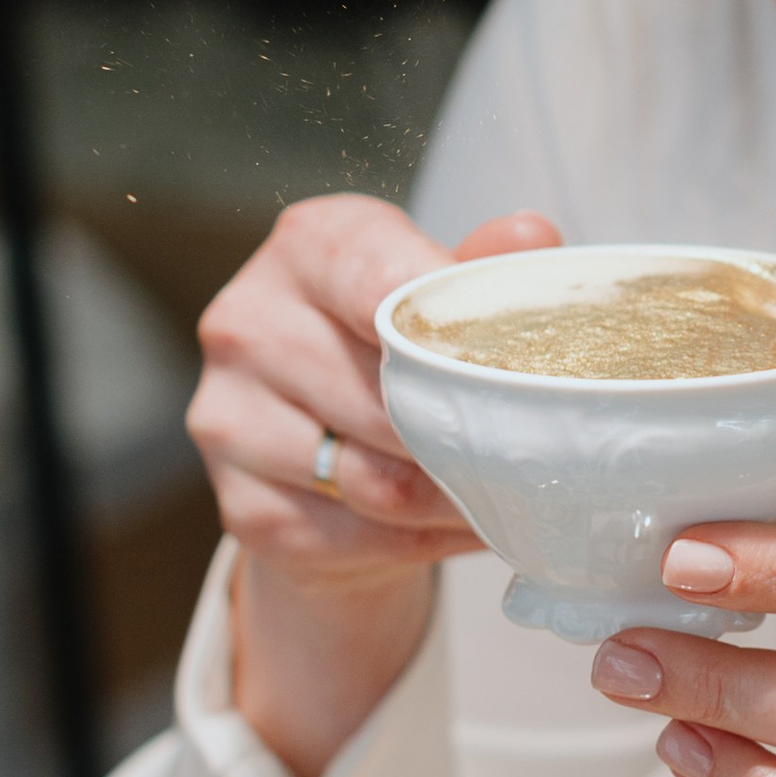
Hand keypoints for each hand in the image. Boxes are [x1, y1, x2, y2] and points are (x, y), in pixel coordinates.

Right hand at [190, 192, 560, 776]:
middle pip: (392, 398)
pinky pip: (365, 538)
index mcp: (305, 248)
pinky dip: (429, 539)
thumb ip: (480, 267)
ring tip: (510, 492)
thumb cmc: (384, 352)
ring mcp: (231, 420)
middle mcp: (248, 324)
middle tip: (544, 451)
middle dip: (475, 434)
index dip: (463, 334)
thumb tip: (532, 236)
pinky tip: (460, 523)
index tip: (526, 368)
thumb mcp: (433, 290)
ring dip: (459, 497)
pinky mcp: (246, 509)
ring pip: (383, 482)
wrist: (312, 452)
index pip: (387, 284)